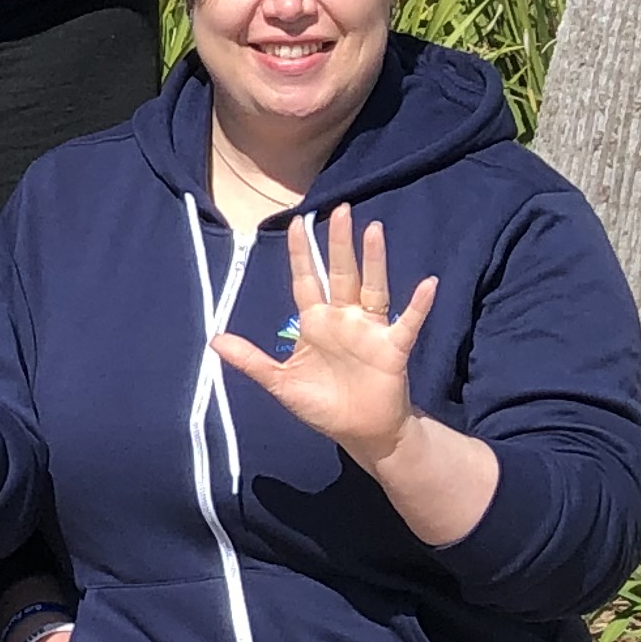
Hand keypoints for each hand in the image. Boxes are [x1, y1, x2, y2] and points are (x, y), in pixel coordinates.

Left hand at [211, 203, 433, 466]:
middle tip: (340, 210)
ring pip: (372, 287)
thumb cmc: (322, 404)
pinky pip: (407, 323)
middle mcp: (343, 319)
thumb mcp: (280, 382)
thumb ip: (250, 360)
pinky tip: (427, 284)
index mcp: (315, 323)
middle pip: (340, 273)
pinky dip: (417, 305)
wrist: (359, 432)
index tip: (296, 222)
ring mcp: (370, 330)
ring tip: (373, 230)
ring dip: (373, 260)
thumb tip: (213, 339)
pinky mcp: (392, 348)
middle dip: (338, 243)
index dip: (300, 253)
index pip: (306, 279)